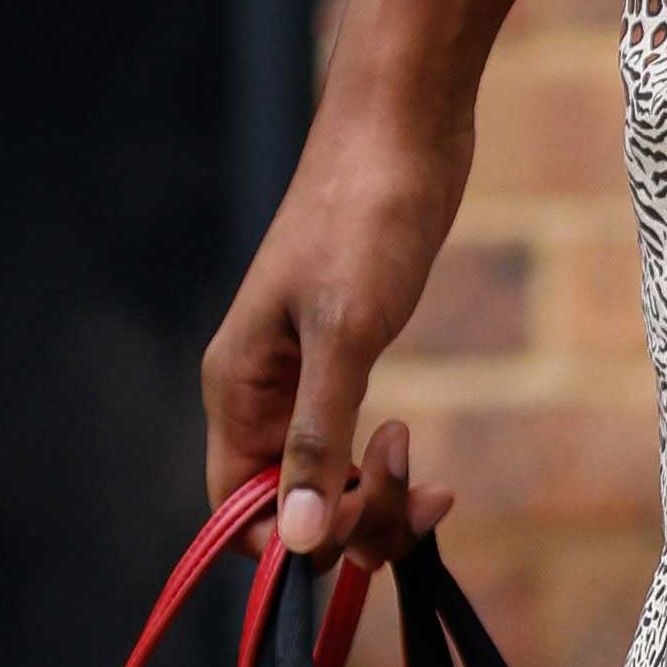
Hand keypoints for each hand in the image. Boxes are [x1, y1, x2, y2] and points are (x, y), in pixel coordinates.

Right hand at [203, 88, 476, 556]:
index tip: (357, 519)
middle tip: (424, 486)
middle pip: (285, 507)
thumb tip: (293, 541)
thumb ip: (318, 436)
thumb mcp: (347, 331)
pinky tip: (414, 445)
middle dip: (350, 520)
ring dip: (374, 496)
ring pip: (323, 478)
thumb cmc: (369, 214)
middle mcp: (261, 391)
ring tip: (431, 466)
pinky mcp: (349, 351)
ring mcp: (305, 373)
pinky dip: (381, 463)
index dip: (290, 542)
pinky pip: (349, 439)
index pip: (235, 512)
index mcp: (238, 388)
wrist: (406, 124)